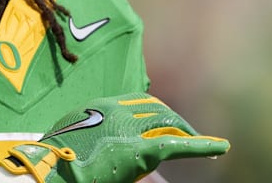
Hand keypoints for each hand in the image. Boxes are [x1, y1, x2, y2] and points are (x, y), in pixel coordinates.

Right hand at [0, 92, 228, 181]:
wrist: (50, 170)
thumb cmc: (52, 158)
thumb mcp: (70, 136)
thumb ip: (90, 133)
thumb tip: (104, 144)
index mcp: (100, 105)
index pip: (138, 101)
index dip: (154, 110)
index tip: (162, 118)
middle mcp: (118, 110)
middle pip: (157, 110)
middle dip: (175, 121)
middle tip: (188, 133)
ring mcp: (131, 129)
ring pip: (170, 124)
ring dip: (188, 132)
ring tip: (204, 143)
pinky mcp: (142, 150)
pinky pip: (179, 145)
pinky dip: (203, 146)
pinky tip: (220, 148)